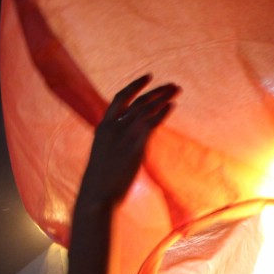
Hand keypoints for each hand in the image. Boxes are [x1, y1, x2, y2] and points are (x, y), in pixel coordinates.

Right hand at [78, 75, 178, 209]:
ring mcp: (123, 134)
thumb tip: (125, 150)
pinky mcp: (134, 145)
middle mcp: (112, 126)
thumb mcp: (103, 160)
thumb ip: (114, 148)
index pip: (119, 99)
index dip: (135, 86)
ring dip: (163, 97)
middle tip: (171, 85)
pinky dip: (162, 112)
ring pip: (145, 108)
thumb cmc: (99, 184)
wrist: (96, 195)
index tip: (148, 77)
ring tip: (177, 89)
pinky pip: (150, 122)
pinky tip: (173, 105)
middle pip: (137, 101)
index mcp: (102, 127)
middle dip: (156, 90)